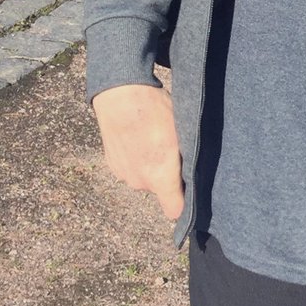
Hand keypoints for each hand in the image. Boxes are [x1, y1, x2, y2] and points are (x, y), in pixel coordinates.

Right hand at [92, 84, 184, 220]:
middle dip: (166, 174)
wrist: (121, 96)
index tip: (188, 190)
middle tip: (171, 148)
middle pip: (159, 188)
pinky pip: (130, 168)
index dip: (184, 203)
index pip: (175, 210)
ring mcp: (124, 175)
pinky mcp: (113, 164)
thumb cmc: (156, 111)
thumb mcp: (181, 132)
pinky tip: (137, 136)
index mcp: (161, 177)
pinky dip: (135, 158)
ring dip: (149, 165)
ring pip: (144, 177)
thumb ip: (186, 159)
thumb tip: (192, 171)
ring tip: (152, 138)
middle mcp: (141, 182)